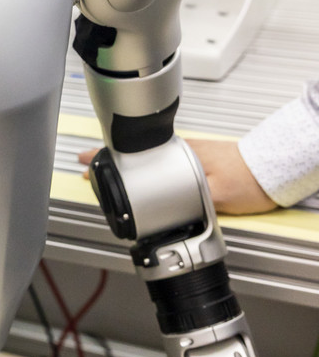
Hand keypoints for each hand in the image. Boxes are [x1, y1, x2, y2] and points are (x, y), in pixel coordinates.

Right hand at [77, 142, 277, 215]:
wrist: (271, 168)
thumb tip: (168, 205)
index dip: (106, 156)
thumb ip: (191, 198)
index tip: (85, 160)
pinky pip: (159, 162)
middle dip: (108, 159)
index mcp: (178, 155)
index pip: (134, 151)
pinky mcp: (193, 161)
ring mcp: (185, 154)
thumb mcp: (219, 194)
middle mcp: (178, 150)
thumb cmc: (249, 178)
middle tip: (87, 166)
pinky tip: (140, 176)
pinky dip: (142, 166)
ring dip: (124, 163)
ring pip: (145, 157)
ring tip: (106, 172)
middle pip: (134, 152)